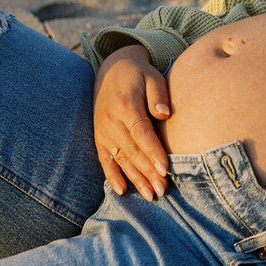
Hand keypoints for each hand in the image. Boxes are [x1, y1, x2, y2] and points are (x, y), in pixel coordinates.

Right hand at [93, 44, 170, 200]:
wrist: (112, 70)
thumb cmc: (139, 75)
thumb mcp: (151, 76)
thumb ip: (158, 94)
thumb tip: (164, 113)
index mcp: (125, 105)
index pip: (141, 133)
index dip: (153, 152)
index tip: (166, 168)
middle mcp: (111, 121)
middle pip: (132, 151)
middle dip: (148, 172)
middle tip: (163, 190)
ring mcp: (103, 131)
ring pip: (120, 159)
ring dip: (135, 179)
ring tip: (150, 195)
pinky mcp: (99, 137)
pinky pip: (104, 159)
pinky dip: (112, 176)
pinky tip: (121, 191)